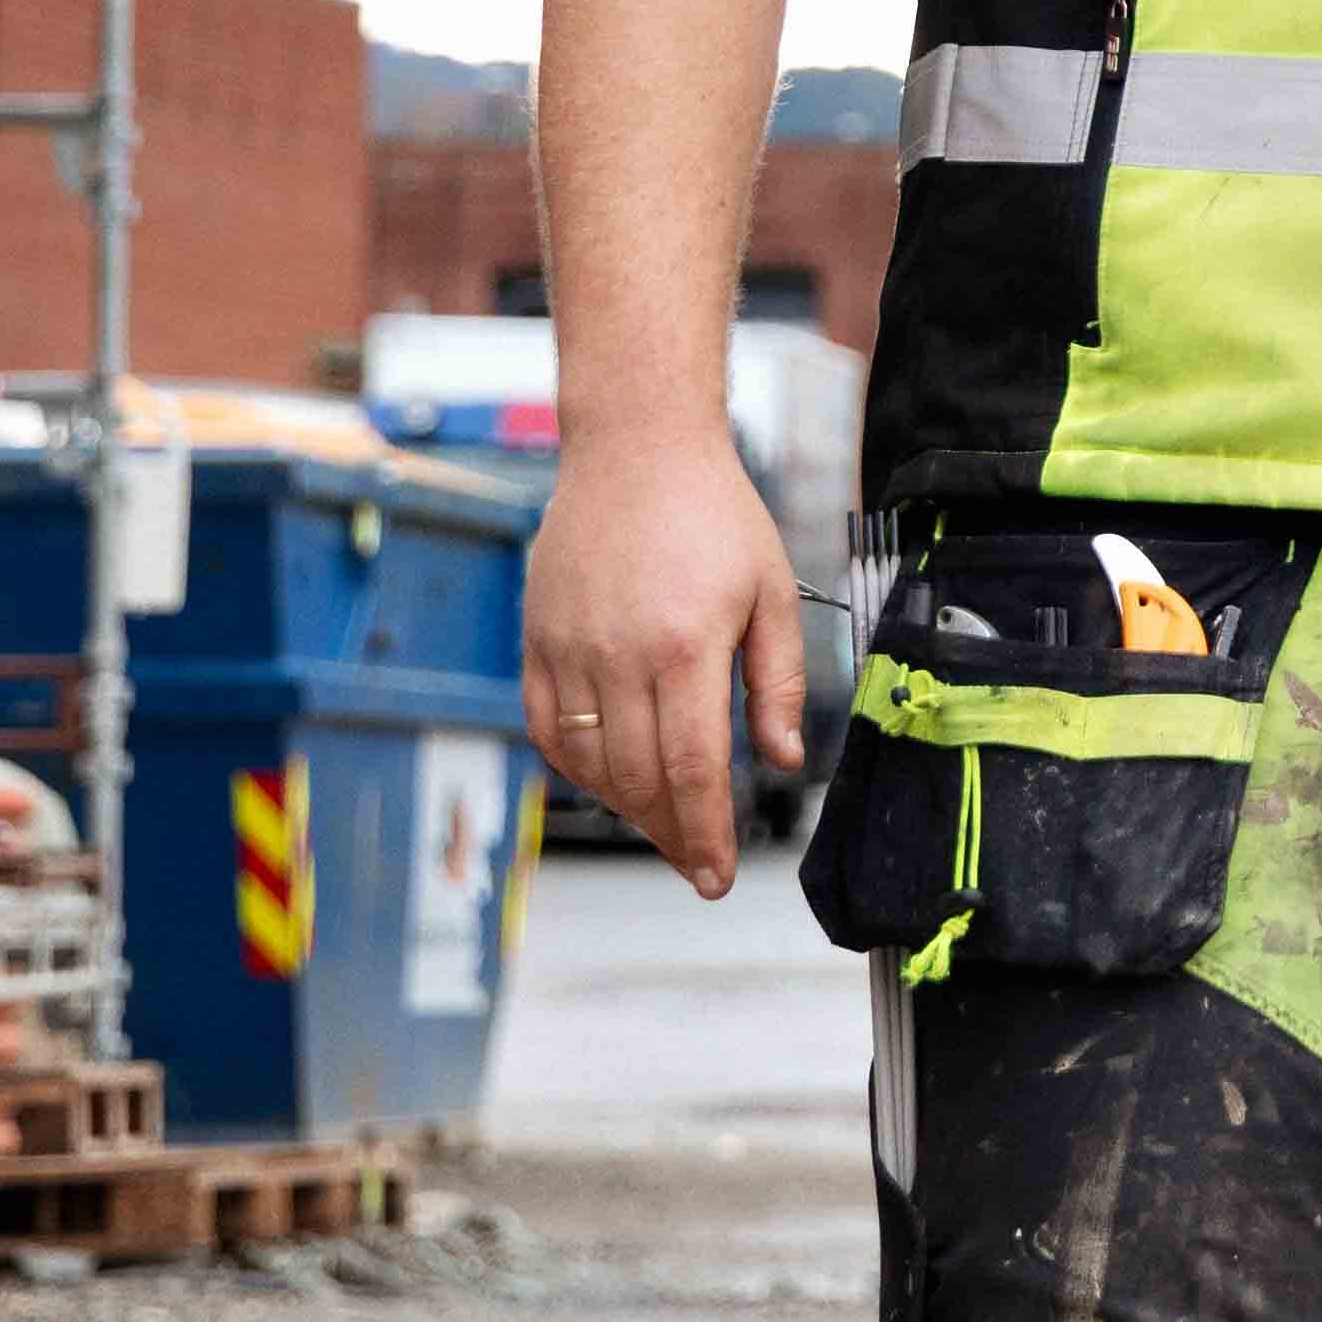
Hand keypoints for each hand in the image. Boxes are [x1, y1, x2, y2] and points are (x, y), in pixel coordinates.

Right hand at [520, 426, 797, 896]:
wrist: (637, 446)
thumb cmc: (714, 513)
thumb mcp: (770, 591)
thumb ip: (777, 683)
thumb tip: (784, 760)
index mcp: (685, 647)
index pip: (691, 772)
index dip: (705, 835)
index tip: (717, 876)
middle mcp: (618, 656)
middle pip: (640, 782)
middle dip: (672, 835)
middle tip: (698, 861)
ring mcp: (568, 649)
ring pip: (591, 765)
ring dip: (628, 808)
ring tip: (665, 823)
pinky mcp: (537, 640)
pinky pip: (547, 730)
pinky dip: (577, 768)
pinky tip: (612, 778)